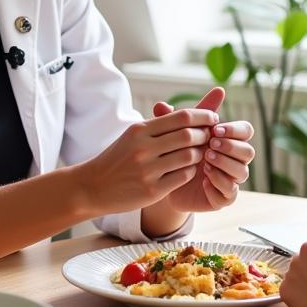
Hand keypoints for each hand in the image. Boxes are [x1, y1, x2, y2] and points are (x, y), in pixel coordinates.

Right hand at [73, 106, 218, 215]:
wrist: (92, 187)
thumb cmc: (118, 158)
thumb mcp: (133, 135)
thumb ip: (159, 124)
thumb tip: (191, 115)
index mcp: (140, 130)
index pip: (182, 117)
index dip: (203, 115)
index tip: (213, 118)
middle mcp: (143, 148)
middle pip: (188, 135)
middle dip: (205, 134)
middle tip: (211, 136)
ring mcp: (147, 170)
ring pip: (189, 156)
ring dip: (200, 154)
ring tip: (201, 153)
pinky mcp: (151, 191)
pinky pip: (183, 176)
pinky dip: (191, 171)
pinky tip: (189, 169)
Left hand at [154, 88, 254, 213]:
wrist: (168, 182)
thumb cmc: (178, 152)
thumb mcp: (175, 135)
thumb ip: (170, 121)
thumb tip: (160, 104)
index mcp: (229, 140)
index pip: (246, 130)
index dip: (234, 129)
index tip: (215, 129)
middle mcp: (235, 159)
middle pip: (248, 151)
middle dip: (231, 147)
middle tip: (211, 144)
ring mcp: (231, 179)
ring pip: (242, 172)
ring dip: (225, 165)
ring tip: (206, 161)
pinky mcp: (223, 198)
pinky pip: (230, 193)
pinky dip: (218, 185)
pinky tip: (204, 181)